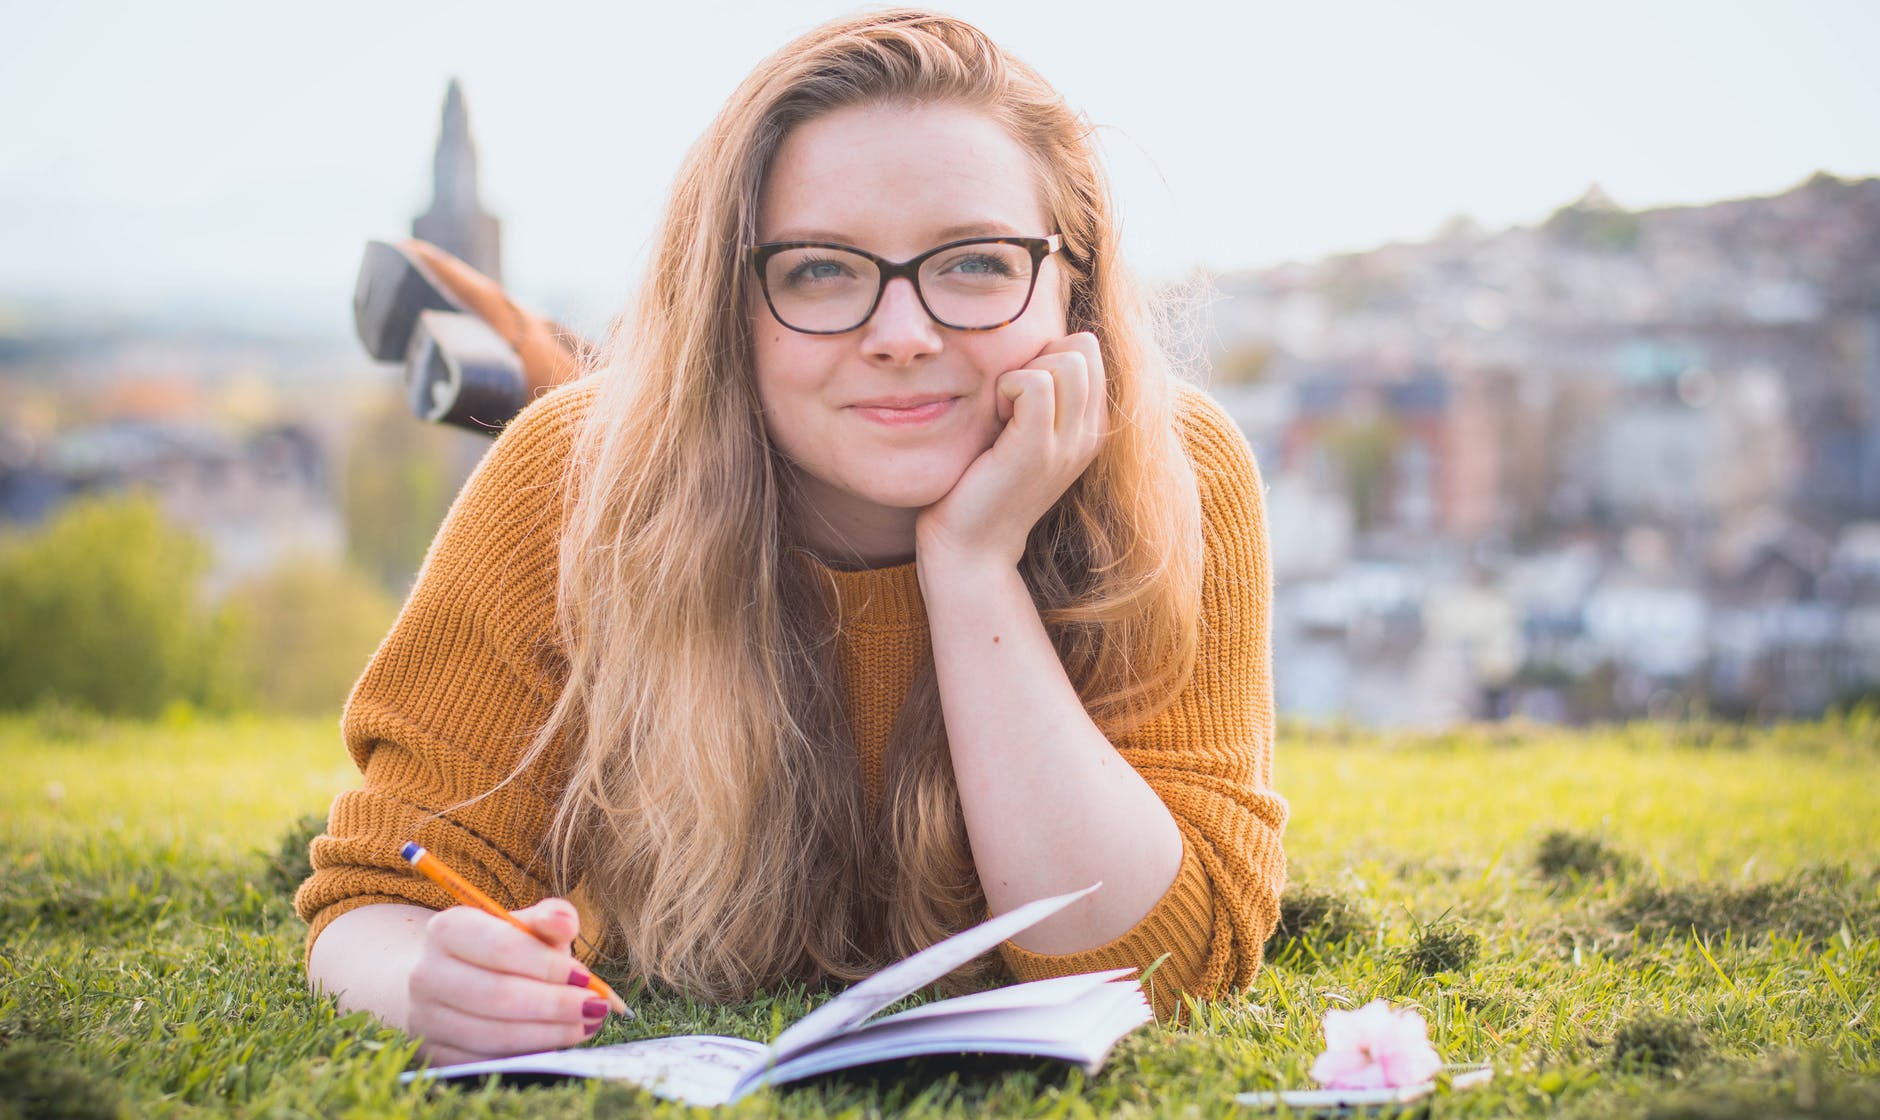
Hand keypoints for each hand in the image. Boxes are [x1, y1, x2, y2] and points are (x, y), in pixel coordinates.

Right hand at [406, 897, 624, 1064]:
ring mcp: (425, 1017)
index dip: (548, 965)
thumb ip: (551, 918)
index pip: (501, 948)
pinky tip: (559, 1040)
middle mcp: (426, 973)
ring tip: (587, 1024)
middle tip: (595, 1007)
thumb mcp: (525, 924)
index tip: (586, 977)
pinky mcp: (434, 1053)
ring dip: (548, 1033)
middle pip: (497, 995)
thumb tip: (567, 924)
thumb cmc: (500, 947)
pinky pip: (486, 1061)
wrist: (447, 979)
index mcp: (447, 929)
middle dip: (555, 1004)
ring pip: (493, 1034)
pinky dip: (529, 1054)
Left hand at [915, 332, 1107, 570]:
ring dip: (1022, 373)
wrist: (971, 546)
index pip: (1087, 348)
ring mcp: (1069, 443)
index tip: (1018, 396)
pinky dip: (1008, 387)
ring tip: (1002, 413)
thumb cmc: (983, 481)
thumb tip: (1035, 340)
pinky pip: (1036, 383)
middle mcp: (1090, 434)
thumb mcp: (1020, 429)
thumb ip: (1039, 389)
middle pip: (1083, 347)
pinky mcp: (1039, 449)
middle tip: (1008, 402)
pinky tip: (994, 419)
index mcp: (1091, 426)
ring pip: (1067, 360)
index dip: (1046, 355)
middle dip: (1037, 358)